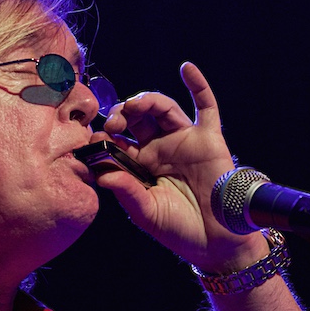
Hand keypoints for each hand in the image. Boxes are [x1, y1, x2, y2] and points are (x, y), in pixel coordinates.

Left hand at [93, 62, 268, 272]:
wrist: (217, 242)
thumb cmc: (180, 229)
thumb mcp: (146, 213)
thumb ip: (126, 191)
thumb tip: (101, 172)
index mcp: (141, 165)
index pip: (117, 141)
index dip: (103, 137)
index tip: (92, 140)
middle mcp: (160, 148)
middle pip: (136, 119)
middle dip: (120, 115)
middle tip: (112, 124)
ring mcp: (184, 141)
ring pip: (162, 109)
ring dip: (145, 101)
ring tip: (132, 108)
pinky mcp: (209, 139)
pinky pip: (206, 107)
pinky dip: (198, 85)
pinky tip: (187, 68)